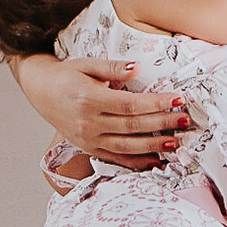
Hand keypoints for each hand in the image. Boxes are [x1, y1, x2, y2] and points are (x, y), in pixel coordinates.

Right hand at [16, 54, 190, 167]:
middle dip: (162, 124)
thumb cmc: (67, 76)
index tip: (177, 99)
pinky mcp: (89, 148)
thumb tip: (137, 67)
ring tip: (176, 142)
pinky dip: (136, 162)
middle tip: (184, 120)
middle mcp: (88, 122)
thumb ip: (113, 68)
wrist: (42, 91)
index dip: (156, 104)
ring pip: (127, 146)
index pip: (130, 104)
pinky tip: (155, 160)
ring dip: (154, 146)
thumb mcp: (87, 65)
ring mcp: (88, 138)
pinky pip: (116, 158)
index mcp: (89, 99)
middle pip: (132, 126)